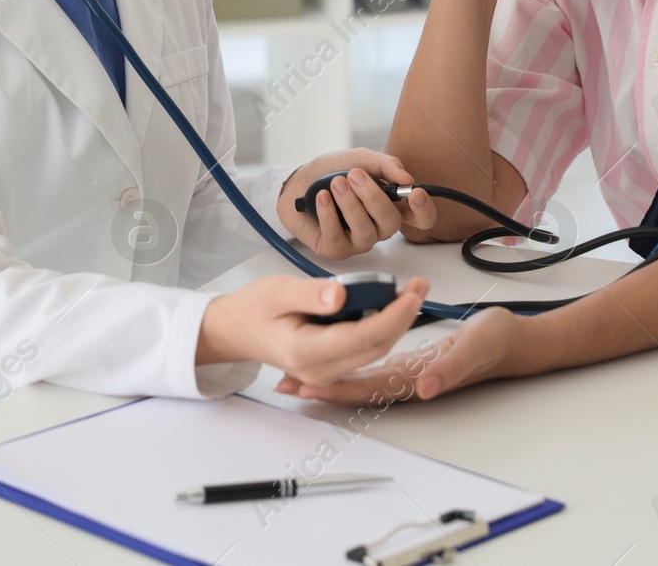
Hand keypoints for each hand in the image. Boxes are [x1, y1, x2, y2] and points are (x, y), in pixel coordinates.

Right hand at [197, 275, 432, 384]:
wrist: (237, 330)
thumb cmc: (254, 308)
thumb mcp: (277, 291)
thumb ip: (309, 295)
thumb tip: (340, 295)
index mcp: (302, 352)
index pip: (359, 337)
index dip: (391, 317)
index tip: (411, 295)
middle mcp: (317, 370)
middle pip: (374, 347)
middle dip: (403, 317)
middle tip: (420, 286)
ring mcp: (325, 372)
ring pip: (374, 350)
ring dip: (396, 322)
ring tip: (412, 291)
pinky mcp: (332, 365)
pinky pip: (365, 349)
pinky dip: (382, 327)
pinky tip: (391, 304)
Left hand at [273, 306, 523, 402]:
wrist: (513, 341)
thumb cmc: (495, 343)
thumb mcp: (474, 348)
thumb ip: (450, 368)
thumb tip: (423, 387)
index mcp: (416, 379)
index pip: (365, 388)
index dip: (333, 390)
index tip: (303, 387)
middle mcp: (407, 381)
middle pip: (355, 389)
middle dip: (319, 389)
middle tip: (283, 386)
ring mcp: (409, 373)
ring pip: (361, 380)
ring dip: (329, 379)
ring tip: (296, 377)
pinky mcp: (413, 361)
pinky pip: (373, 366)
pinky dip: (350, 364)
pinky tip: (334, 358)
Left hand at [277, 149, 437, 259]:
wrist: (297, 181)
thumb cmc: (330, 172)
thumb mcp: (359, 159)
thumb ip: (385, 165)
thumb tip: (408, 178)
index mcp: (391, 206)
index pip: (421, 219)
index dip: (424, 210)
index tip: (414, 193)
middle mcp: (378, 227)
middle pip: (391, 223)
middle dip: (373, 198)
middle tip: (354, 175)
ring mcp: (358, 241)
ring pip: (365, 231)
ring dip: (350, 204)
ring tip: (335, 183)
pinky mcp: (335, 249)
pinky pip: (337, 237)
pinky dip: (329, 214)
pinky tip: (322, 197)